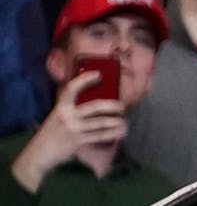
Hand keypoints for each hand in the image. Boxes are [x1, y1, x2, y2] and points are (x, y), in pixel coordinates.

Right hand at [11, 71, 127, 191]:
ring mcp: (73, 129)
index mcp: (61, 107)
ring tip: (124, 121)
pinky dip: (113, 133)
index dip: (85, 80)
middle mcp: (67, 116)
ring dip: (116, 122)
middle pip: (95, 107)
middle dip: (112, 105)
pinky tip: (122, 132)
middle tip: (122, 106)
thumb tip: (95, 101)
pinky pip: (100, 136)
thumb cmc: (52, 134)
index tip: (98, 74)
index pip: (72, 89)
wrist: (38, 155)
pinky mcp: (77, 141)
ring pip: (101, 122)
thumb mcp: (58, 117)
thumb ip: (72, 109)